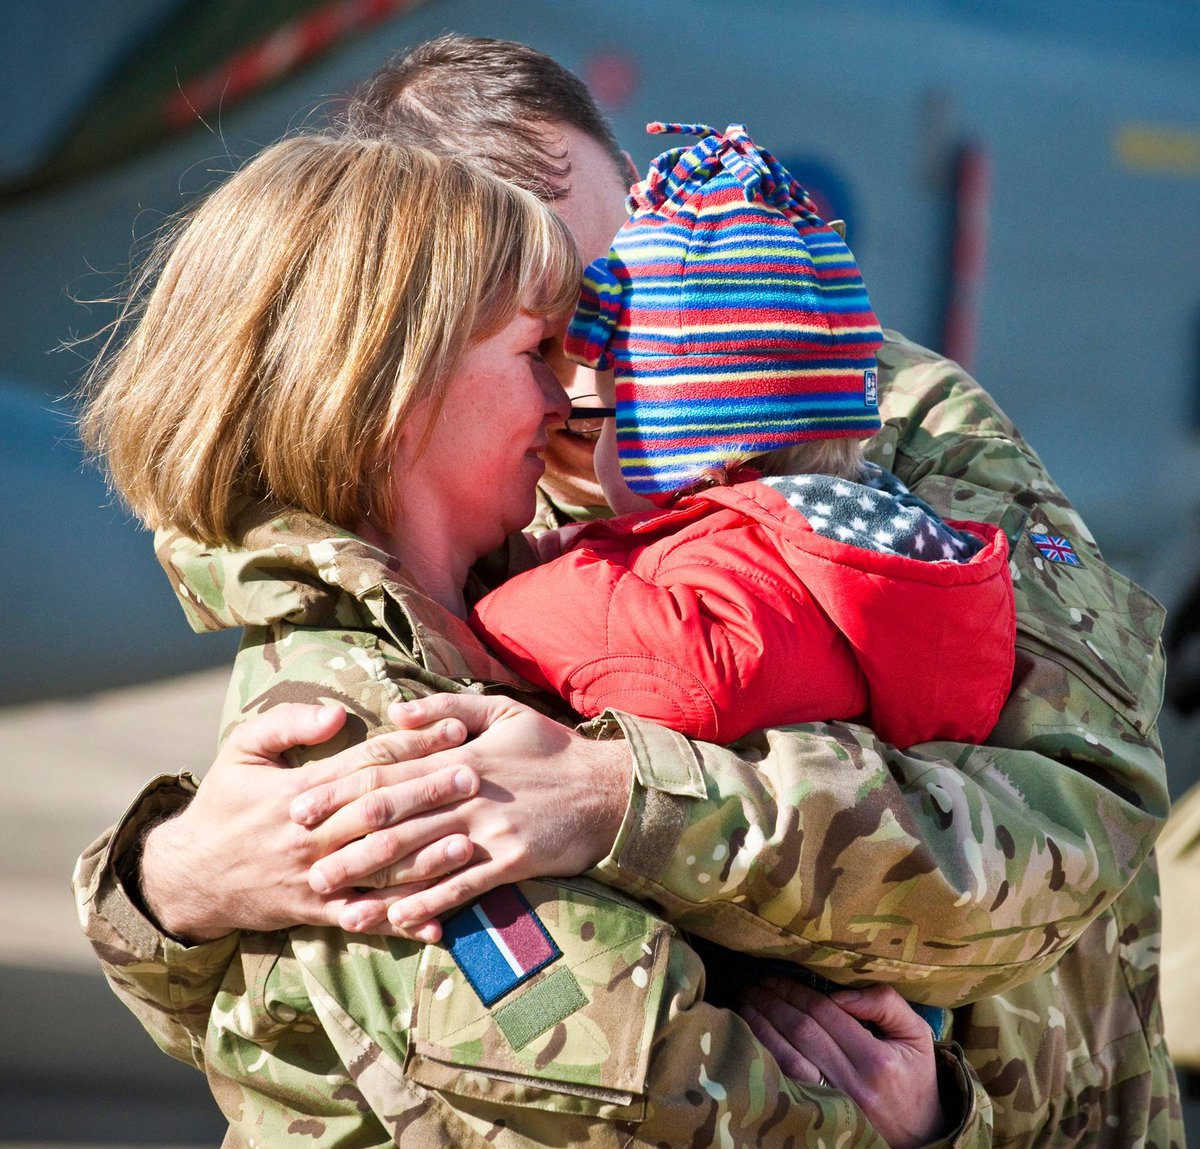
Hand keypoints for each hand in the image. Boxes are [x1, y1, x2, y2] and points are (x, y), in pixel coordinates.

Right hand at [138, 704, 477, 942]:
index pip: (367, 763)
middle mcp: (312, 835)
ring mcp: (316, 877)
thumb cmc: (224, 803)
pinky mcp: (317, 912)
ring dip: (427, 858)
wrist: (189, 876)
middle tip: (477, 775)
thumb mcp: (241, 749)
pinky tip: (439, 923)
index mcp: (299, 790)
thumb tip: (335, 714)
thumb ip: (287, 723)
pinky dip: (401, 923)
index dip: (413, 744)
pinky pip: (364, 919)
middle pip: (381, 812)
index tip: (455, 728)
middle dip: (431, 793)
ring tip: (469, 843)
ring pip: (380, 869)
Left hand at [290, 694, 632, 938]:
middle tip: (303, 861)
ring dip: (375, 881)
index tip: (301, 806)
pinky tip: (396, 918)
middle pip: (393, 819)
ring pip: (420, 858)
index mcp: (459, 757)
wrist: (608, 789)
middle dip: (344, 841)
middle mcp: (468, 794)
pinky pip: (461, 887)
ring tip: (336, 900)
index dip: (341, 790)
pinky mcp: (512, 862)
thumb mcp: (504, 712)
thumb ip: (447, 710)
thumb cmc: (552, 750)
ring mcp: (490, 830)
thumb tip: (396, 710)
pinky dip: (427, 903)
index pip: (388, 772)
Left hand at [739, 980, 945, 1148]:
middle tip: (753, 983)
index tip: (777, 975)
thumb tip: (840, 993)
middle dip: (772, 1002)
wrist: (919, 1135)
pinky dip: (766, 1054)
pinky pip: (785, 1082)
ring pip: (786, 1058)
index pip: (826, 1014)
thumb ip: (885, 1004)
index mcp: (876, 1061)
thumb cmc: (914, 1077)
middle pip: (801, 1031)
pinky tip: (752, 1034)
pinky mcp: (820, 1115)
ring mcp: (833, 1103)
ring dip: (761, 1025)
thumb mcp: (916, 1035)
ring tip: (745, 1002)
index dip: (797, 990)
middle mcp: (852, 1084)